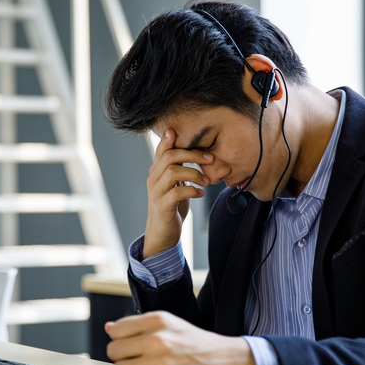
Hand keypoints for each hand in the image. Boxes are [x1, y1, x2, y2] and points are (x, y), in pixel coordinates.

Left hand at [105, 311, 255, 364]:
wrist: (223, 361)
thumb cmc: (194, 341)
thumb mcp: (168, 323)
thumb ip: (137, 324)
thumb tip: (109, 328)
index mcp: (158, 320)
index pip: (117, 329)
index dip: (119, 338)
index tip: (128, 343)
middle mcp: (157, 339)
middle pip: (113, 350)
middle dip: (121, 356)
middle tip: (135, 358)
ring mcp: (160, 362)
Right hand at [143, 129, 211, 258]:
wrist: (162, 234)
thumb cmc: (172, 207)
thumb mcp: (175, 185)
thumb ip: (180, 170)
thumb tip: (199, 155)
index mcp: (156, 172)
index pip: (161, 151)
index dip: (168, 140)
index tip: (177, 131)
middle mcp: (153, 180)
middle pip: (169, 157)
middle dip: (192, 155)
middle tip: (211, 159)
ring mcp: (156, 193)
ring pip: (173, 172)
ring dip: (194, 173)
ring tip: (207, 181)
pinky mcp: (162, 207)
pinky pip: (177, 193)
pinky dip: (193, 190)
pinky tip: (200, 193)